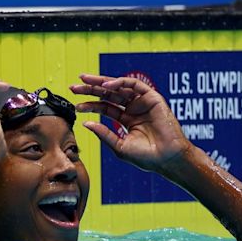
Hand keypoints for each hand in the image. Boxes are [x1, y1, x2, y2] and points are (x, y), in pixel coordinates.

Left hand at [70, 74, 191, 172]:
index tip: (76, 106)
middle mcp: (133, 108)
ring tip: (85, 81)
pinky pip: (135, 84)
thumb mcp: (119, 146)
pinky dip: (120, 82)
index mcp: (126, 119)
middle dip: (91, 89)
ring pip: (119, 87)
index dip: (90, 105)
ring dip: (101, 82)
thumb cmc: (146, 157)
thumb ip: (104, 134)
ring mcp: (142, 102)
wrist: (167, 159)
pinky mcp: (152, 98)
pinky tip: (106, 86)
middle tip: (74, 87)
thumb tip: (86, 123)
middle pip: (109, 94)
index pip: (105, 107)